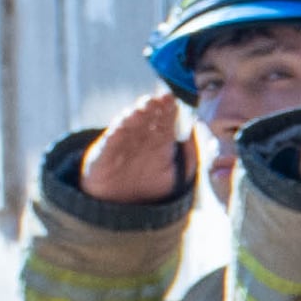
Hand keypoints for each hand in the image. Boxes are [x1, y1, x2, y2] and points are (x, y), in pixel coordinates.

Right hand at [79, 90, 192, 204]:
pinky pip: (112, 139)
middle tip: (160, 98)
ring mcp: (122, 144)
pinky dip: (118, 130)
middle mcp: (140, 139)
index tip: (172, 99)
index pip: (165, 122)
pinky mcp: (104, 153)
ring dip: (137, 114)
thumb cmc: (150, 185)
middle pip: (148, 119)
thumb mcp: (176, 175)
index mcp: (159, 142)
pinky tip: (125, 120)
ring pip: (130, 124)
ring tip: (144, 105)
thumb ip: (190, 157)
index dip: (168, 110)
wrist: (120, 203)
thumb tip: (196, 133)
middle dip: (154, 108)